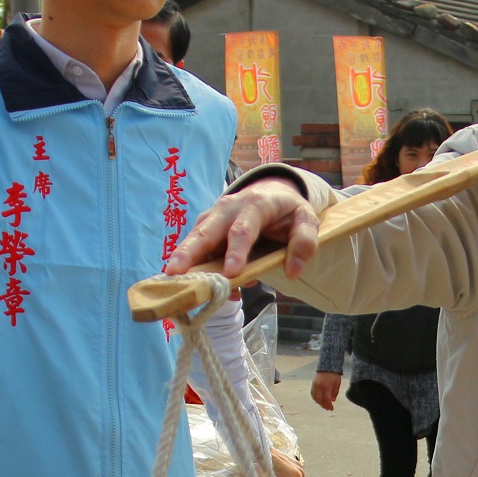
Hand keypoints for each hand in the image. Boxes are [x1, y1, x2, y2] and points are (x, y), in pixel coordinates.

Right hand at [165, 178, 319, 279]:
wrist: (271, 191)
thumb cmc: (288, 210)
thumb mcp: (307, 219)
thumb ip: (304, 242)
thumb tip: (291, 271)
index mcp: (255, 205)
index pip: (243, 229)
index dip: (235, 251)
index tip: (231, 273)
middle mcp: (228, 208)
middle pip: (206, 231)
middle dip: (189, 252)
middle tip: (175, 273)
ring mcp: (213, 217)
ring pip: (194, 238)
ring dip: (182, 259)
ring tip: (171, 281)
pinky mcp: (206, 227)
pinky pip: (196, 247)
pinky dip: (192, 265)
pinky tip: (193, 285)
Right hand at [310, 371, 341, 410]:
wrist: (327, 366)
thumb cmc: (334, 375)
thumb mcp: (337, 384)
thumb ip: (335, 393)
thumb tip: (332, 401)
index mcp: (326, 386)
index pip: (326, 399)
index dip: (328, 405)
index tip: (331, 409)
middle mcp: (319, 386)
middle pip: (320, 400)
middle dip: (324, 405)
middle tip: (327, 408)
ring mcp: (315, 385)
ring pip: (315, 397)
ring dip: (319, 402)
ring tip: (324, 405)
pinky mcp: (313, 383)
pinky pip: (312, 393)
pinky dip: (315, 398)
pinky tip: (319, 400)